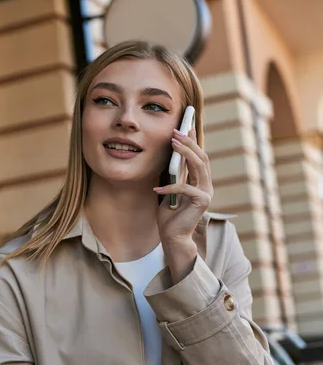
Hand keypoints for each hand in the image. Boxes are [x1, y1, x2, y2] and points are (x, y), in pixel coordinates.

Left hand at [155, 128, 212, 244]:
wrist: (172, 237)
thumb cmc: (170, 216)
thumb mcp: (171, 190)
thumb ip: (176, 176)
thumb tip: (173, 157)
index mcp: (201, 182)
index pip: (199, 157)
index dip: (194, 141)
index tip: (186, 127)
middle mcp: (206, 186)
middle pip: (202, 158)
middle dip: (189, 142)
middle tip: (176, 131)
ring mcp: (206, 193)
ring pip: (199, 165)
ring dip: (185, 152)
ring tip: (173, 143)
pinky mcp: (202, 201)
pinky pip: (185, 187)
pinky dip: (170, 187)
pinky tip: (157, 189)